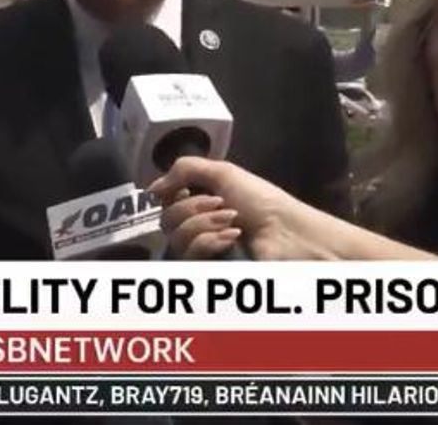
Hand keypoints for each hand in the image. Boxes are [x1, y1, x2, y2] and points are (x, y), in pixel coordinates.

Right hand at [149, 158, 318, 259]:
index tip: (185, 189)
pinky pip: (190, 255)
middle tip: (222, 204)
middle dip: (193, 208)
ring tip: (233, 222)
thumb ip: (184, 170)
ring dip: (204, 225)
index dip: (171, 195)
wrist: (286, 231)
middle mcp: (196, 225)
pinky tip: (233, 238)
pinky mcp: (207, 268)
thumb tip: (152, 188)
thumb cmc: (259, 199)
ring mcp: (201, 250)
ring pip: (176, 238)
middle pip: (166, 220)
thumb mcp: (223, 172)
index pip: (164, 202)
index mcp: (198, 201)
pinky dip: (211, 241)